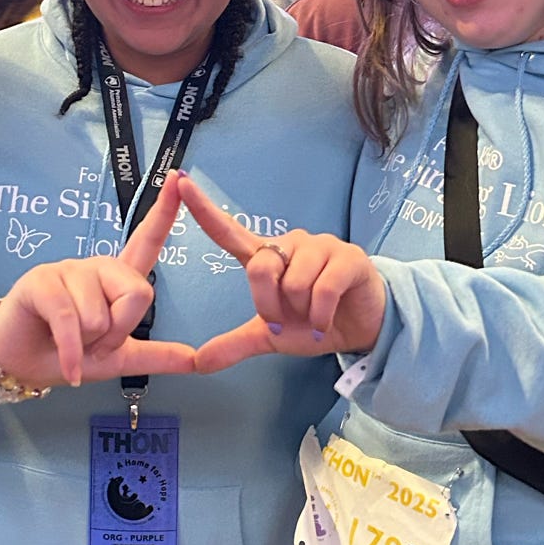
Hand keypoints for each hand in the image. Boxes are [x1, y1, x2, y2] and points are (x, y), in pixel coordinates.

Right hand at [0, 171, 195, 389]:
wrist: (19, 365)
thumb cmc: (66, 352)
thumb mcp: (116, 359)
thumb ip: (155, 356)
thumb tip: (195, 361)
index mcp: (117, 279)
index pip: (146, 240)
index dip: (164, 211)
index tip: (178, 177)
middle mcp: (96, 267)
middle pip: (138, 293)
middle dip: (118, 332)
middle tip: (94, 343)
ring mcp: (67, 270)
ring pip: (100, 314)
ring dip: (88, 344)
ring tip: (70, 345)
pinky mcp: (41, 281)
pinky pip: (69, 320)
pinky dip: (72, 353)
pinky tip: (69, 368)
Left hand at [178, 177, 385, 372]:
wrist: (362, 330)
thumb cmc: (314, 322)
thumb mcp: (270, 338)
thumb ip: (235, 345)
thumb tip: (199, 362)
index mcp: (266, 257)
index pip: (229, 231)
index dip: (203, 208)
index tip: (181, 182)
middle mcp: (290, 244)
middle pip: (259, 269)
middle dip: (271, 306)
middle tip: (290, 319)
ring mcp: (321, 246)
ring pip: (293, 283)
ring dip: (302, 312)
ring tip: (315, 314)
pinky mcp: (348, 257)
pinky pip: (323, 289)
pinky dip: (322, 315)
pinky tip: (328, 319)